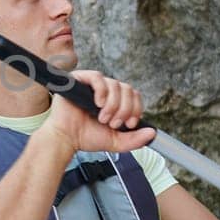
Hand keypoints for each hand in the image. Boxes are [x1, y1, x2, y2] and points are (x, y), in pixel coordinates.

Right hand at [40, 70, 156, 153]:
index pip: (134, 95)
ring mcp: (92, 85)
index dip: (136, 108)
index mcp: (114, 101)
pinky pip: (98, 77)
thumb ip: (134, 139)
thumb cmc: (85, 137)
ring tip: (102, 117)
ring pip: (115, 85)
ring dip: (113, 104)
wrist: (66, 139)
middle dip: (124, 109)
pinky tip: (98, 104)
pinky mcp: (79, 80)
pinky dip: (102, 91)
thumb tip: (152, 133)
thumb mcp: (116, 141)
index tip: (129, 124)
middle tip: (113, 123)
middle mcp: (105, 91)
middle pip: (127, 89)